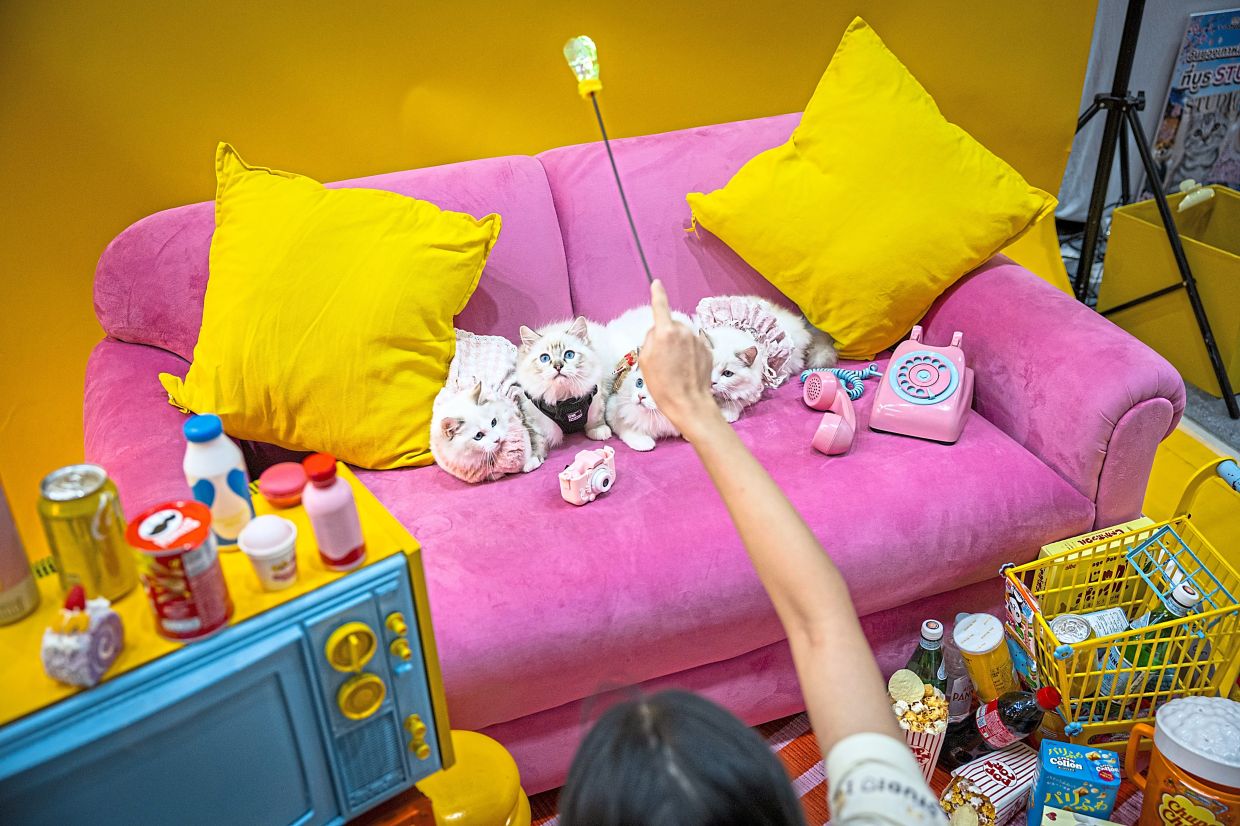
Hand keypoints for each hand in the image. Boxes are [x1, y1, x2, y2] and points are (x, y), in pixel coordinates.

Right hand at [641, 280, 719, 438]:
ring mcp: (697, 340)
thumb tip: (658, 332)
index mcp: (665, 332)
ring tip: (675, 368)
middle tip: (662, 360)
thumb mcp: (645, 362)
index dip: (658, 294)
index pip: (660, 306)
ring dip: (678, 346)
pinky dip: (689, 354)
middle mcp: (684, 332)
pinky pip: (693, 345)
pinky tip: (686, 370)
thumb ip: (650, 340)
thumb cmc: (663, 386)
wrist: (689, 402)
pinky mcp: (707, 349)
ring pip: (682, 336)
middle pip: (670, 326)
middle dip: (665, 337)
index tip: (657, 283)